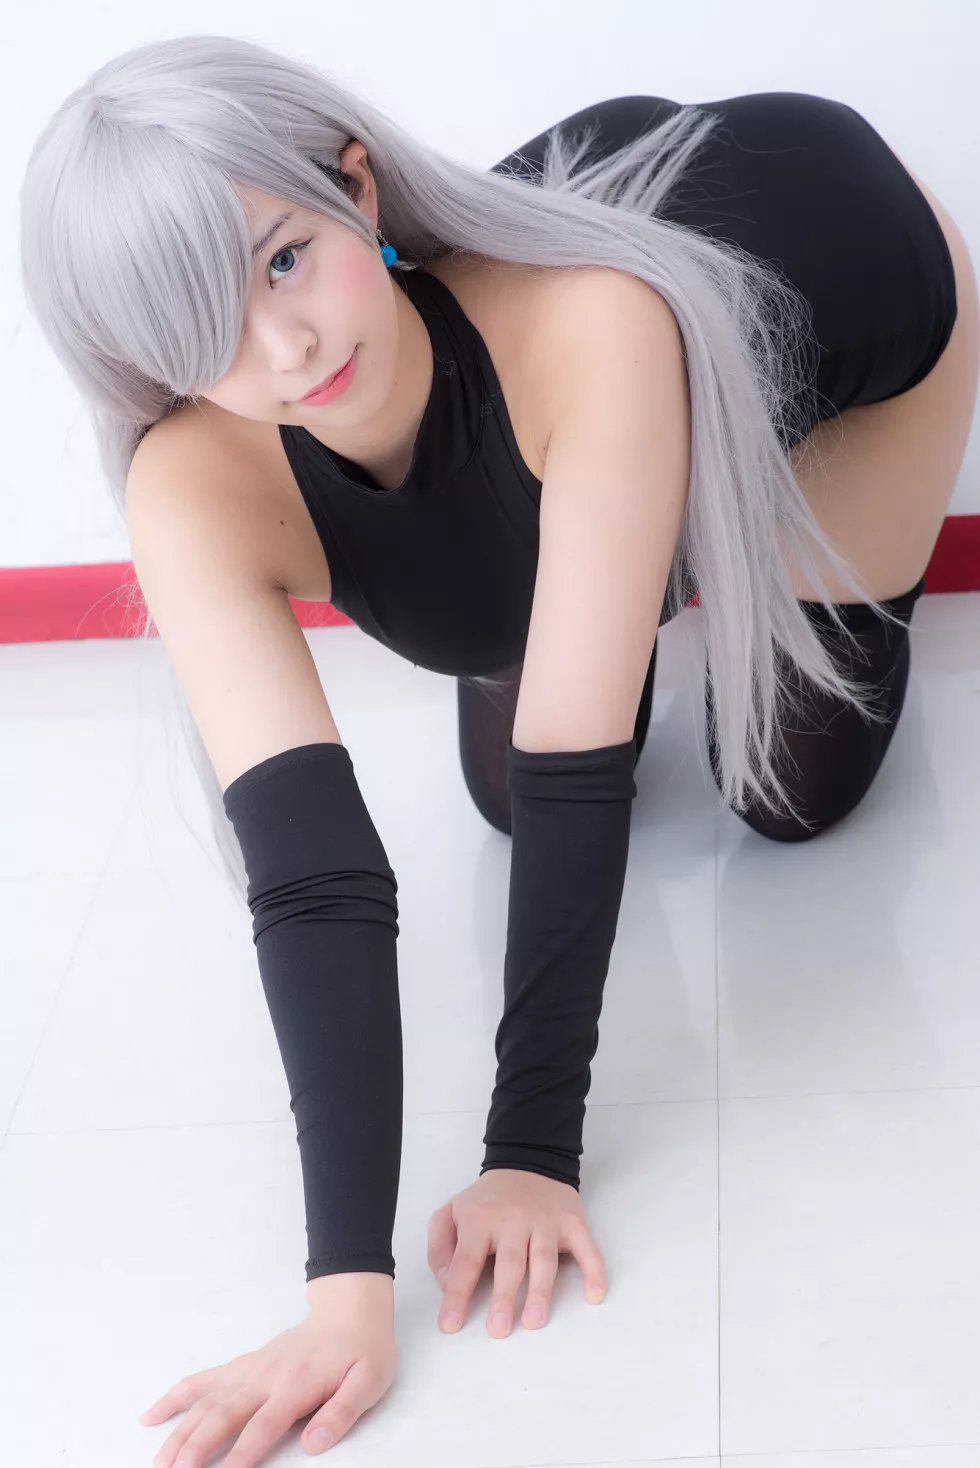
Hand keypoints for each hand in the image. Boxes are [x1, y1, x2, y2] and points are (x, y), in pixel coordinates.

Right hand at [140, 1273, 395, 1465]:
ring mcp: (249, 1370)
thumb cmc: (362, 1350)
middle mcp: (265, 1377)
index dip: (240, 1456)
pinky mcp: (242, 1366)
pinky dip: (176, 1397)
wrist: (349, 1310)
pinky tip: (152, 1415)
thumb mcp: (369, 1381)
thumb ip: (342, 1412)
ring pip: (206, 1403)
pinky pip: (203, 1381)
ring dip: (180, 1433)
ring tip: (158, 1462)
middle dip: (196, 1449)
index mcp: (296, 1386)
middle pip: (223, 1416)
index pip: (262, 1427)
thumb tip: (315, 1443)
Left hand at [427, 1169, 606, 1336]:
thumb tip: (447, 1283)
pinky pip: (586, 1248)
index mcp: (480, 1219)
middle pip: (509, 1262)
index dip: (457, 1294)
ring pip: (544, 1259)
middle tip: (498, 1330)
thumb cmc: (487, 1200)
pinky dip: (593, 1271)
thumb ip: (439, 1247)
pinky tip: (594, 1295)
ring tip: (534, 1321)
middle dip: (504, 1297)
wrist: (528, 1161)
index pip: (466, 1260)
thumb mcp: (451, 1212)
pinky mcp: (573, 1223)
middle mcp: (514, 1220)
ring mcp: (546, 1222)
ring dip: (540, 1291)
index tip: (450, 1324)